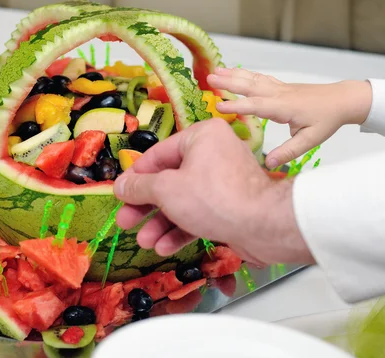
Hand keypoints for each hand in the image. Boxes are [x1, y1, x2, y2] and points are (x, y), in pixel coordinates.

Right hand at [113, 118, 314, 265]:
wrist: (265, 226)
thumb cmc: (214, 197)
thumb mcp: (166, 189)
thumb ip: (139, 187)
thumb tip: (119, 185)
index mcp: (200, 136)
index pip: (157, 155)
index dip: (134, 177)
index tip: (119, 195)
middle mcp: (213, 154)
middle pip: (169, 180)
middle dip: (146, 206)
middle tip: (125, 222)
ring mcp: (223, 181)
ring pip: (182, 201)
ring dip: (161, 223)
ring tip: (145, 241)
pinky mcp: (230, 206)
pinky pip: (199, 214)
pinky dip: (181, 229)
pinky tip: (164, 248)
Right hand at [207, 67, 372, 167]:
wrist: (342, 100)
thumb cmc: (327, 119)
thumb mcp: (310, 140)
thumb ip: (289, 151)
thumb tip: (269, 162)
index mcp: (284, 107)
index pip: (256, 106)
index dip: (237, 106)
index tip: (218, 107)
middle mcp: (278, 94)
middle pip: (250, 86)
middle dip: (228, 82)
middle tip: (208, 79)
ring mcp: (278, 87)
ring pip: (252, 79)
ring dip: (232, 74)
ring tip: (213, 71)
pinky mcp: (279, 86)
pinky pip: (258, 77)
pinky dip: (243, 73)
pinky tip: (232, 71)